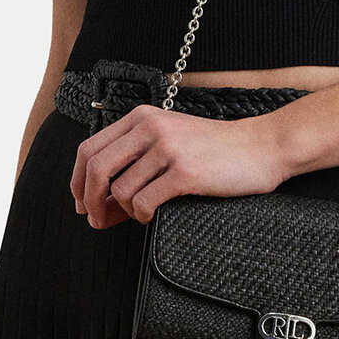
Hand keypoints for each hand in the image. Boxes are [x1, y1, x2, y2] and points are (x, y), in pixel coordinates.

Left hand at [71, 104, 285, 227]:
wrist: (261, 147)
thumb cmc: (215, 149)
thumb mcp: (170, 138)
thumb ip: (136, 157)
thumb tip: (99, 199)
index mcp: (141, 117)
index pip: (89, 149)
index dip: (77, 181)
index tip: (82, 203)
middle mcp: (150, 128)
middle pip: (96, 169)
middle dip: (90, 201)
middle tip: (96, 221)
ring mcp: (167, 149)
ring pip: (120, 190)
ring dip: (124, 212)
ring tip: (140, 215)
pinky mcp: (184, 172)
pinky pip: (144, 202)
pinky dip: (143, 216)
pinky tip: (154, 216)